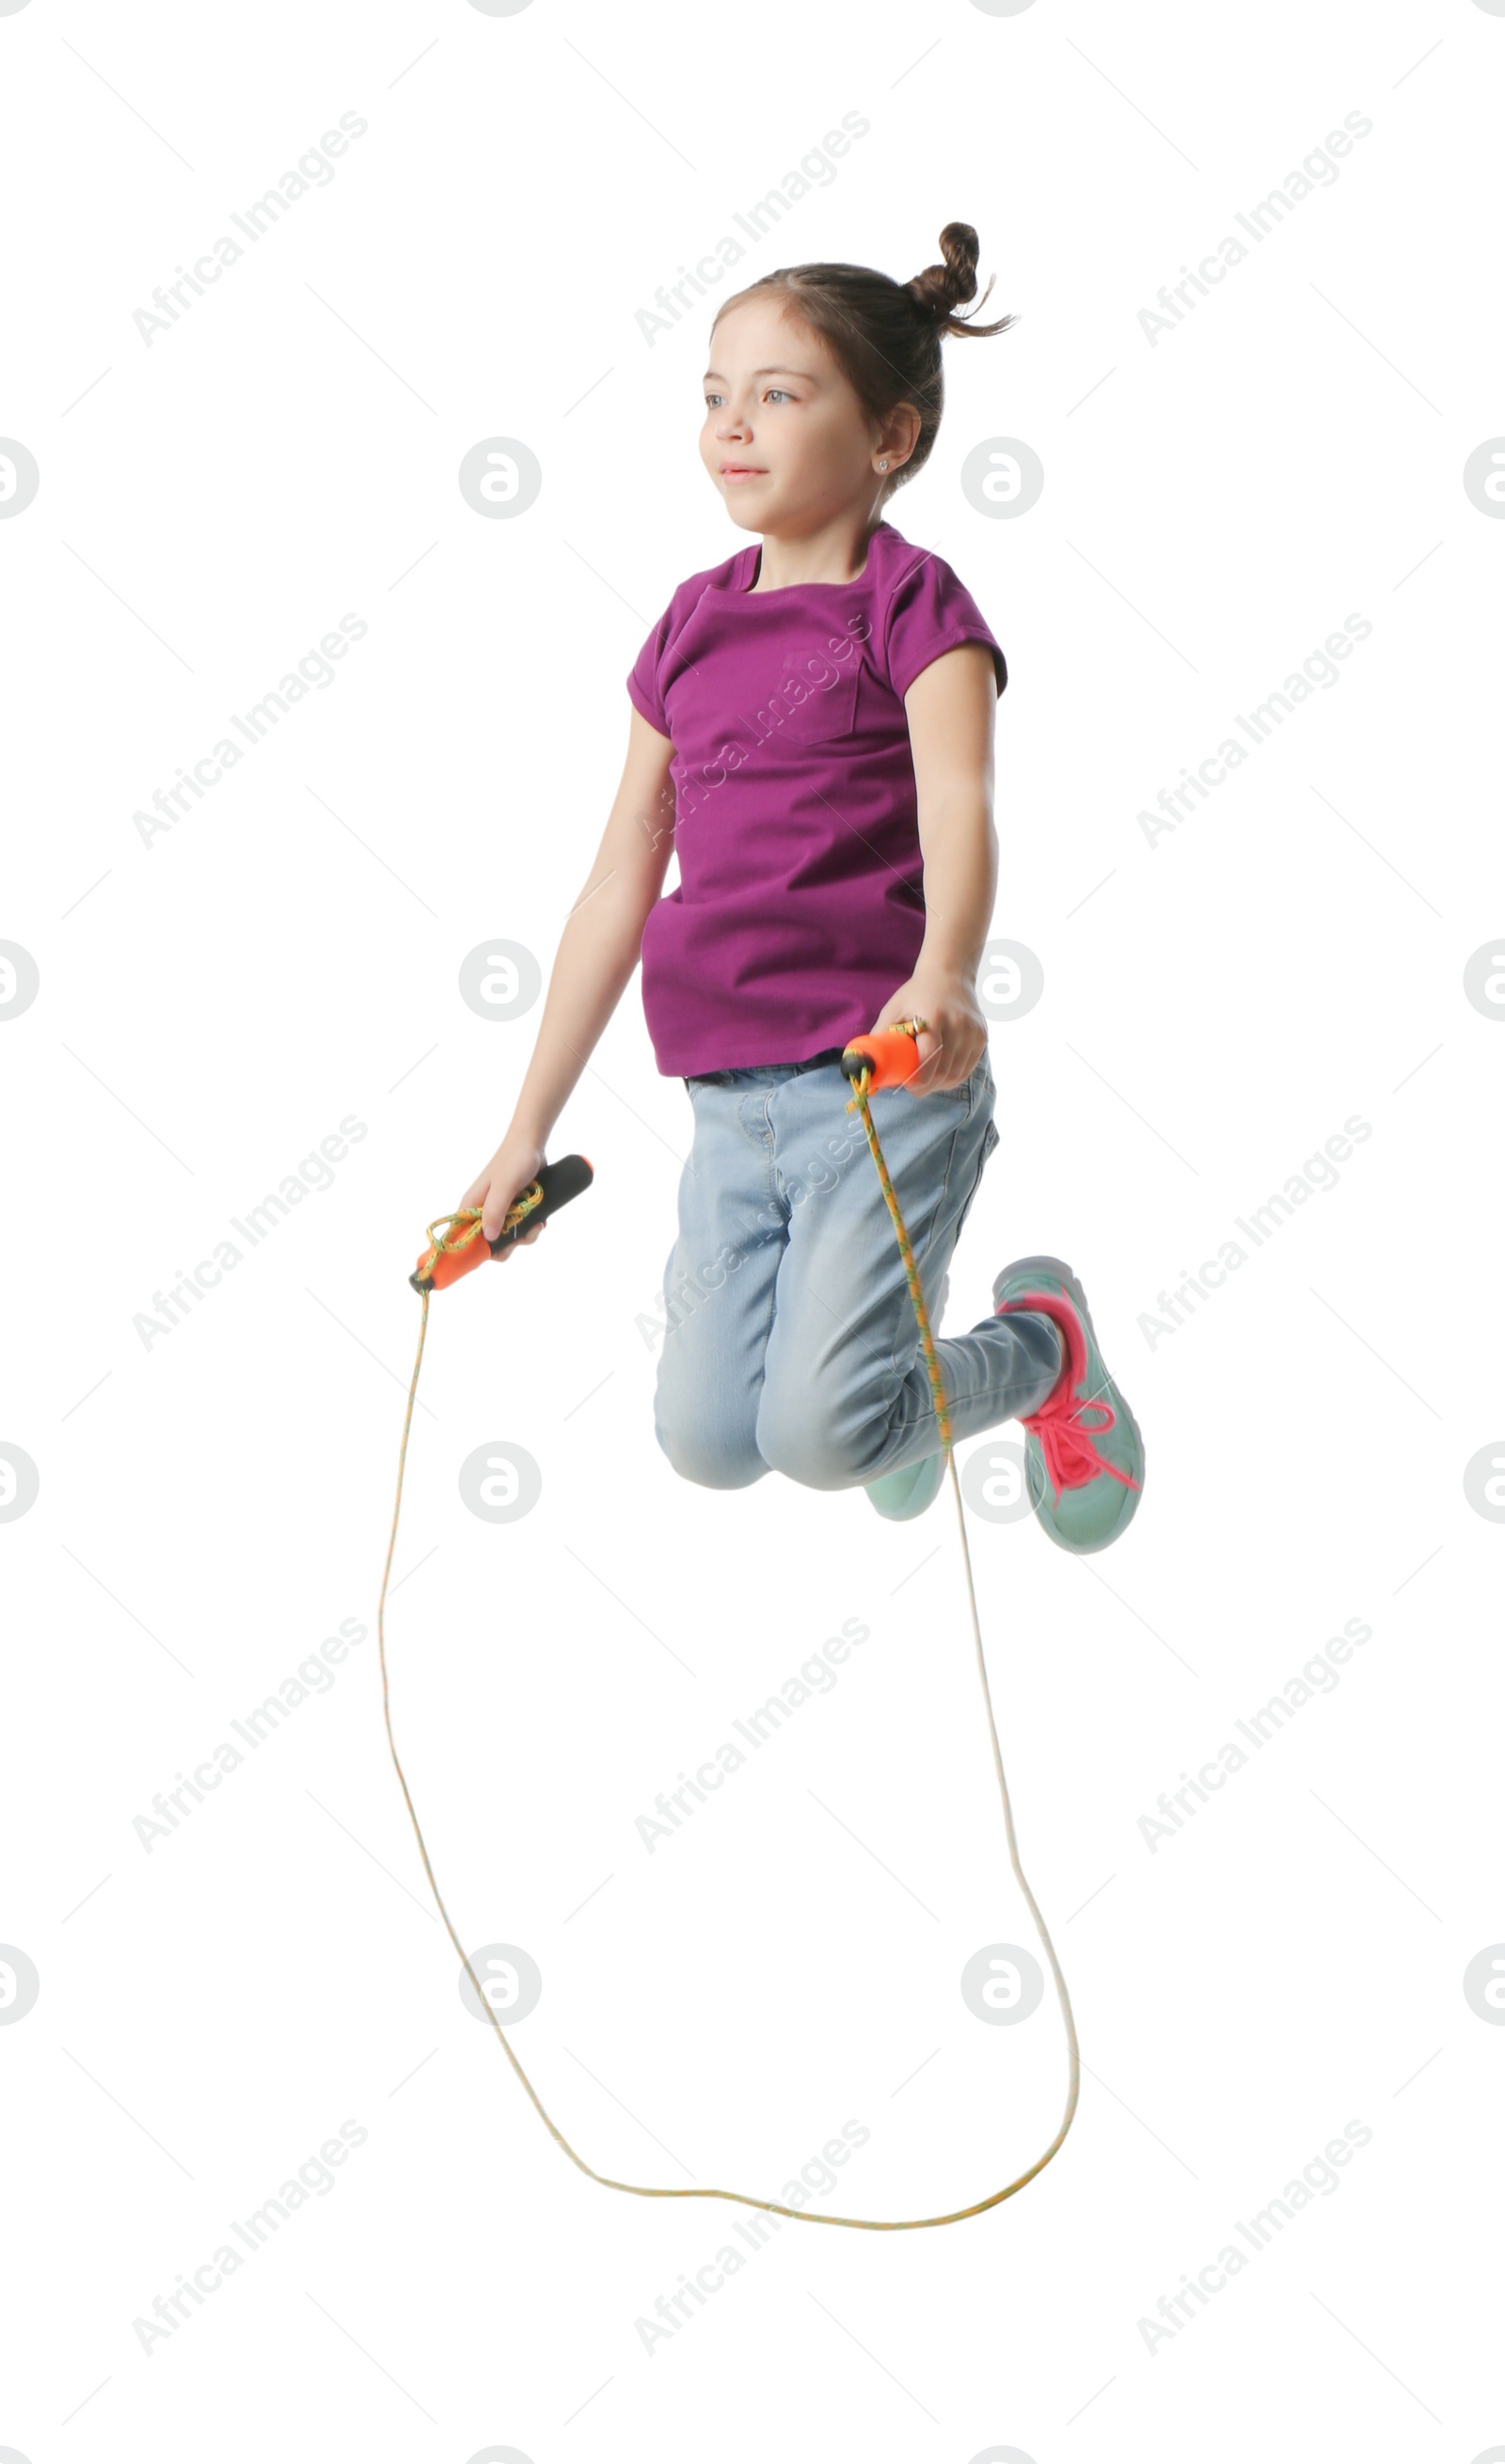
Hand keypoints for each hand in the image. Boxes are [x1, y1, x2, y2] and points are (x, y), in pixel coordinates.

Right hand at [459, 1131, 549, 1259]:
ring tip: (538, 1223)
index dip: (473, 1253)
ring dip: (525, 1235)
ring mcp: (499, 1210)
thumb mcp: (504, 1186)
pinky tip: (541, 1219)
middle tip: (525, 1234)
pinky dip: (531, 1226)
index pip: (462, 1239)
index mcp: (470, 1207)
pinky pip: (520, 1226)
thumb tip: (490, 1238)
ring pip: (508, 1236)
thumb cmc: (514, 1161)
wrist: (532, 1143)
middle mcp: (482, 1211)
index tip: (493, 1255)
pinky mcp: (513, 1208)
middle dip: (509, 1244)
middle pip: (489, 1243)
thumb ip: (496, 1211)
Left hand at [871, 968, 987, 1094]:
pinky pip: (967, 1068)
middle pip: (943, 1071)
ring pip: (956, 1074)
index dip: (919, 1079)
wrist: (950, 974)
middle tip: (914, 1087)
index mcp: (933, 1016)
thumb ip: (880, 1036)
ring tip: (927, 1080)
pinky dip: (953, 1078)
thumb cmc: (916, 994)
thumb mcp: (894, 1009)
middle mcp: (957, 1024)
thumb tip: (868, 1067)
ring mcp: (973, 1031)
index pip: (930, 1057)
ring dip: (940, 1084)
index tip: (908, 1085)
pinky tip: (942, 1074)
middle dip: (927, 1086)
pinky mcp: (982, 1036)